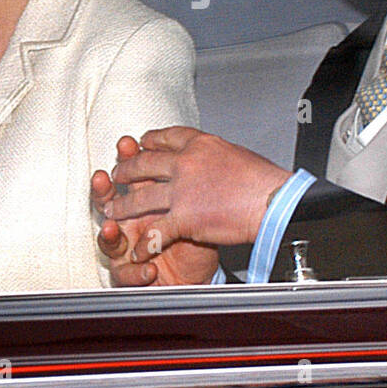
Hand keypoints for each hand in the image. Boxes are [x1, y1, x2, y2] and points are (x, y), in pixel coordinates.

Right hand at [93, 163, 218, 285]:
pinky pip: (125, 274)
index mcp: (145, 201)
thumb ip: (182, 189)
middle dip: (103, 191)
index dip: (127, 160)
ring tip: (111, 228)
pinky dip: (135, 271)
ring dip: (108, 233)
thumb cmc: (196, 240)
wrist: (202, 274)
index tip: (127, 145)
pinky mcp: (131, 274)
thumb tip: (184, 158)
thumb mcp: (193, 212)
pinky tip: (148, 267)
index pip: (131, 177)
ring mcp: (127, 248)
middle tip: (102, 179)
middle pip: (108, 203)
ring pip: (108, 240)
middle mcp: (130, 222)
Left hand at [105, 128, 290, 253]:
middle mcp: (186, 163)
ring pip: (142, 198)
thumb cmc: (264, 181)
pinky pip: (157, 232)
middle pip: (145, 164)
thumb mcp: (236, 154)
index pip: (166, 137)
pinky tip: (140, 250)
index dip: (149, 141)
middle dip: (126, 171)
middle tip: (117, 175)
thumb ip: (214, 157)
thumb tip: (210, 160)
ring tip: (113, 212)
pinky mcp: (184, 217)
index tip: (141, 144)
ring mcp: (181, 190)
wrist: (273, 201)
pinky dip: (146, 244)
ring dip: (124, 207)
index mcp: (200, 145)